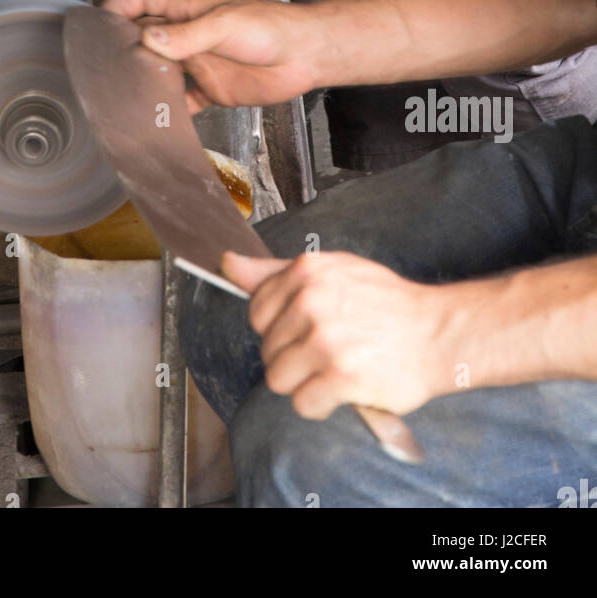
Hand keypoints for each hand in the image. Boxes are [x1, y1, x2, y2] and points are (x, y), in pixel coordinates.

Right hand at [101, 0, 313, 111]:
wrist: (305, 55)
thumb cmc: (271, 28)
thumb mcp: (225, 25)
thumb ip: (187, 36)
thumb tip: (147, 41)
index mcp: (187, 9)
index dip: (118, 5)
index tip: (97, 22)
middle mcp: (188, 34)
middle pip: (144, 36)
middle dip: (123, 47)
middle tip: (101, 66)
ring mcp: (198, 61)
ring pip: (159, 70)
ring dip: (142, 80)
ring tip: (121, 96)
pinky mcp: (211, 89)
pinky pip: (182, 100)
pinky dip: (169, 110)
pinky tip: (157, 120)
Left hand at [223, 249, 448, 416]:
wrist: (439, 332)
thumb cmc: (385, 303)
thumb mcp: (332, 271)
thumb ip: (275, 271)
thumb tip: (228, 263)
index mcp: (307, 272)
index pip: (256, 312)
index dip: (279, 328)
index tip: (306, 329)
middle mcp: (313, 301)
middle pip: (267, 349)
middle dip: (293, 356)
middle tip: (330, 349)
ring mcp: (326, 340)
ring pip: (278, 379)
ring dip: (305, 383)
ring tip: (334, 370)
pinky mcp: (341, 377)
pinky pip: (303, 403)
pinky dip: (321, 404)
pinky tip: (343, 388)